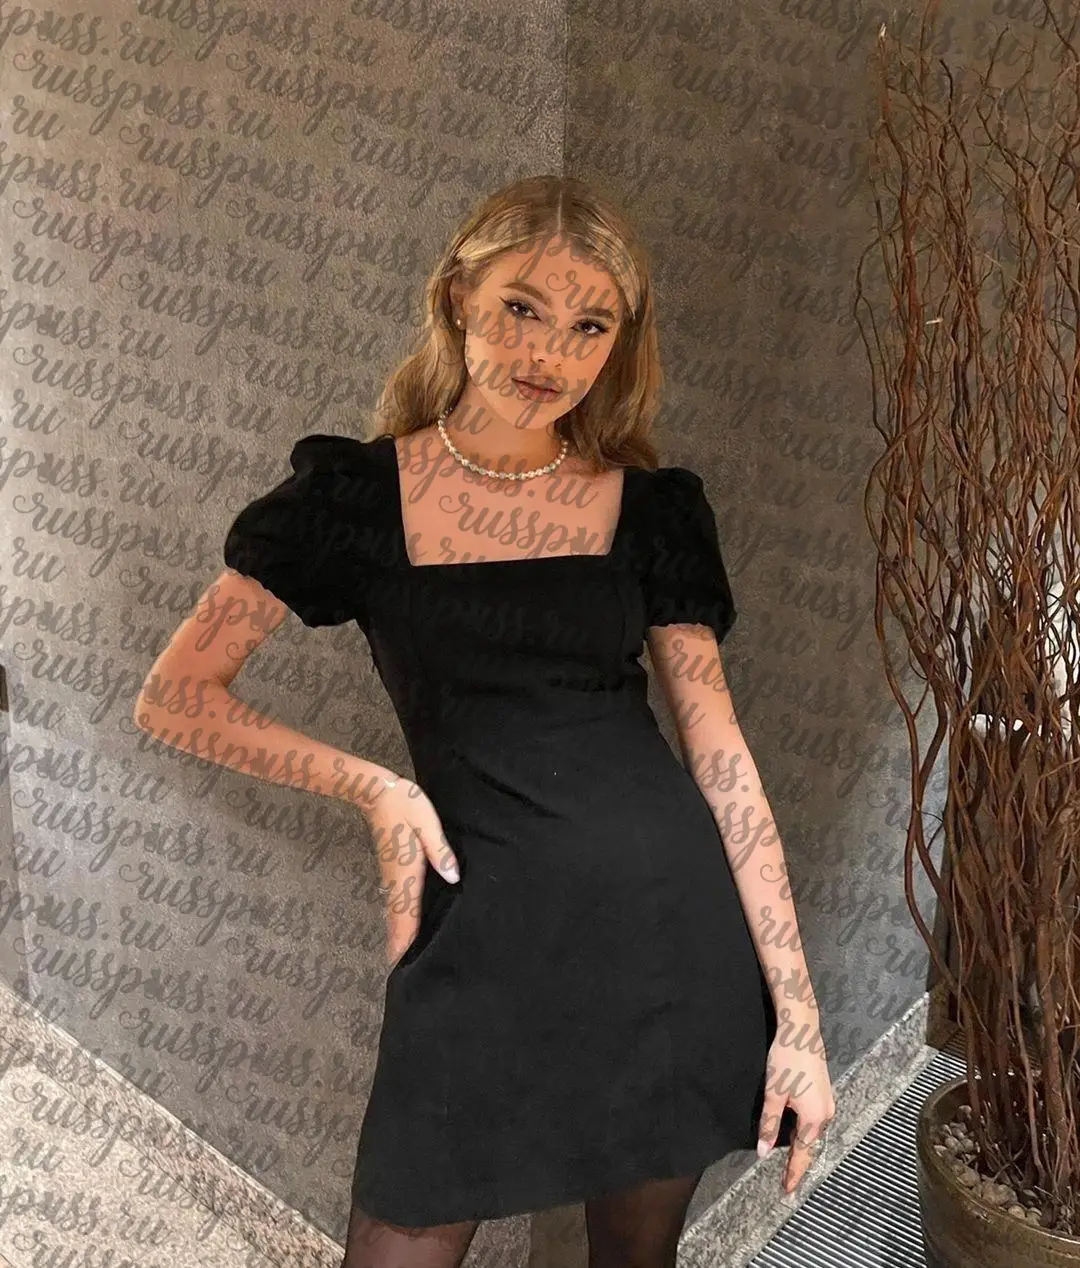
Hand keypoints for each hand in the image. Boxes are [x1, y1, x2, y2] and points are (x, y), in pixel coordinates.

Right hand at [362, 772, 460, 968]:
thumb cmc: (405, 804)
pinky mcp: (388, 868)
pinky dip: (395, 916)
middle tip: (399, 969)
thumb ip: (440, 851)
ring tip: (399, 954)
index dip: (405, 937)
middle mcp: (395, 877)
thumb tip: (453, 877)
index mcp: (406, 870)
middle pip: (396, 917)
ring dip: (396, 931)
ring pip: (392, 910)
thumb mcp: (428, 824)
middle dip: (398, 942)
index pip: (406, 911)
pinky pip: (392, 899)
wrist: (375, 790)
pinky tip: (400, 922)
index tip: (401, 961)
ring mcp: (389, 874)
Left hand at [757, 1016, 835, 1195]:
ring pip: (813, 1130)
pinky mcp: (825, 1090)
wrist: (801, 1029)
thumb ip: (770, 1124)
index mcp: (814, 1118)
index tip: (787, 1191)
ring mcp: (828, 1101)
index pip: (802, 1154)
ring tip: (789, 1159)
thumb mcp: (774, 1094)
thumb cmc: (786, 1060)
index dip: (793, 1174)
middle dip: (798, 1161)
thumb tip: (764, 1151)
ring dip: (802, 1144)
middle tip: (786, 1179)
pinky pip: (814, 1118)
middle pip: (810, 1144)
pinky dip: (805, 1128)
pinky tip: (795, 1129)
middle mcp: (826, 1113)